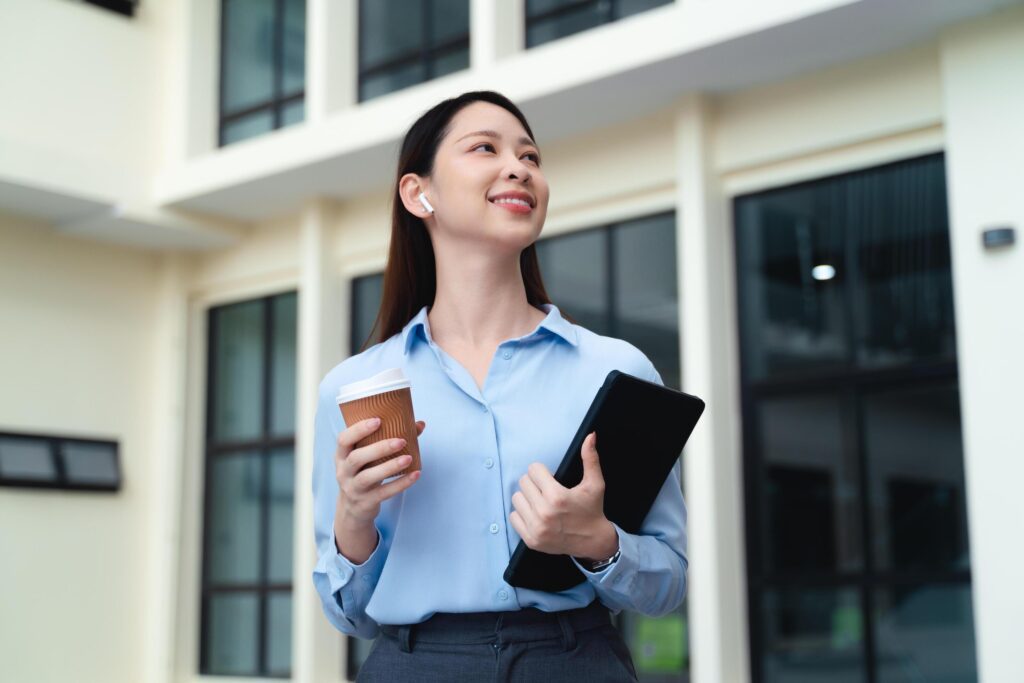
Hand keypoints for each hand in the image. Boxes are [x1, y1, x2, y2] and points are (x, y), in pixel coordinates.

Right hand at [335, 418, 424, 528]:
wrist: (353, 508)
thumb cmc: (363, 473)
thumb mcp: (368, 458)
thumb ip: (389, 439)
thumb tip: (420, 425)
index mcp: (342, 456)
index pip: (344, 440)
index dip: (358, 429)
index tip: (378, 420)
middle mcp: (344, 472)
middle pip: (356, 458)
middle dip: (379, 448)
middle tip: (401, 441)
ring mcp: (353, 488)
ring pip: (368, 477)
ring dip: (389, 466)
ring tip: (408, 458)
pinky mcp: (365, 502)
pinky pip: (383, 493)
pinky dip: (400, 483)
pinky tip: (414, 474)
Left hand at [509, 431, 617, 560]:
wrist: (594, 541)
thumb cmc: (592, 510)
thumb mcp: (595, 484)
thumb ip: (590, 458)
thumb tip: (590, 436)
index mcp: (557, 497)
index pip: (533, 470)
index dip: (542, 472)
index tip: (549, 479)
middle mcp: (544, 513)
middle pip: (523, 483)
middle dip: (534, 483)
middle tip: (545, 490)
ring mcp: (536, 528)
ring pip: (516, 498)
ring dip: (527, 498)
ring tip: (540, 502)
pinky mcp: (531, 540)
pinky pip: (513, 517)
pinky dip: (522, 514)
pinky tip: (535, 514)